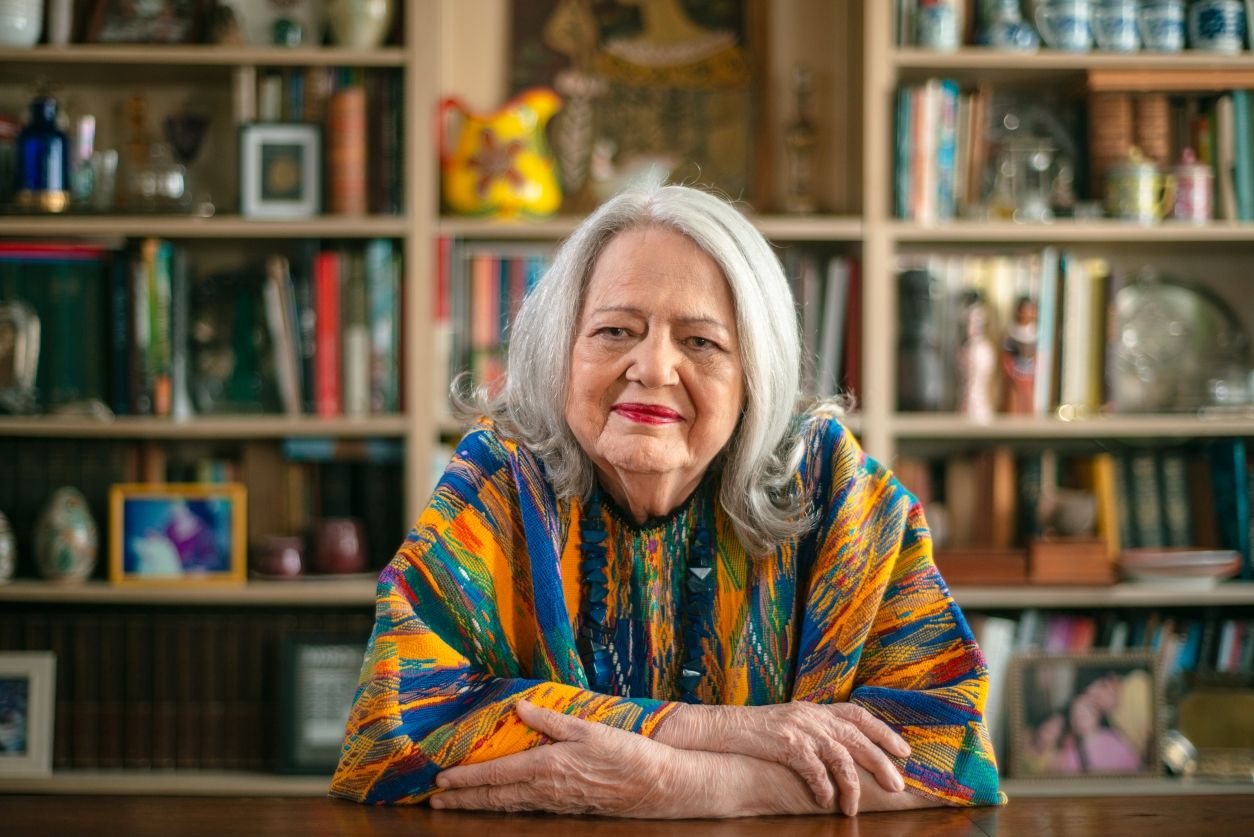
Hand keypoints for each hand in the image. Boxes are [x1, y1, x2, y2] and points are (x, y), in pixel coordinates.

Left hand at [432, 700, 695, 816]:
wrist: (655, 785)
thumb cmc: (624, 753)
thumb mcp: (588, 728)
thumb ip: (550, 720)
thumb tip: (519, 707)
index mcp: (547, 766)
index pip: (496, 775)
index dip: (466, 778)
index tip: (441, 781)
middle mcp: (545, 789)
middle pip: (494, 797)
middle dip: (462, 799)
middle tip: (434, 801)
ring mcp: (554, 802)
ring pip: (507, 805)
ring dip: (478, 805)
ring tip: (455, 805)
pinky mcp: (564, 807)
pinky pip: (524, 808)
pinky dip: (503, 806)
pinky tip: (497, 803)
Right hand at [662, 701, 910, 815]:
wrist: (723, 728)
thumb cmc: (757, 731)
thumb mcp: (792, 722)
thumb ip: (816, 730)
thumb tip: (842, 750)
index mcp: (816, 709)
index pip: (859, 714)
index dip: (883, 731)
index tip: (904, 750)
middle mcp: (813, 716)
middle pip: (858, 738)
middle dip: (881, 763)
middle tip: (898, 786)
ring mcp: (801, 729)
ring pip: (840, 757)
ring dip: (851, 786)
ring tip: (853, 808)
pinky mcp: (787, 744)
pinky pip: (814, 770)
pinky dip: (823, 788)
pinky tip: (825, 802)